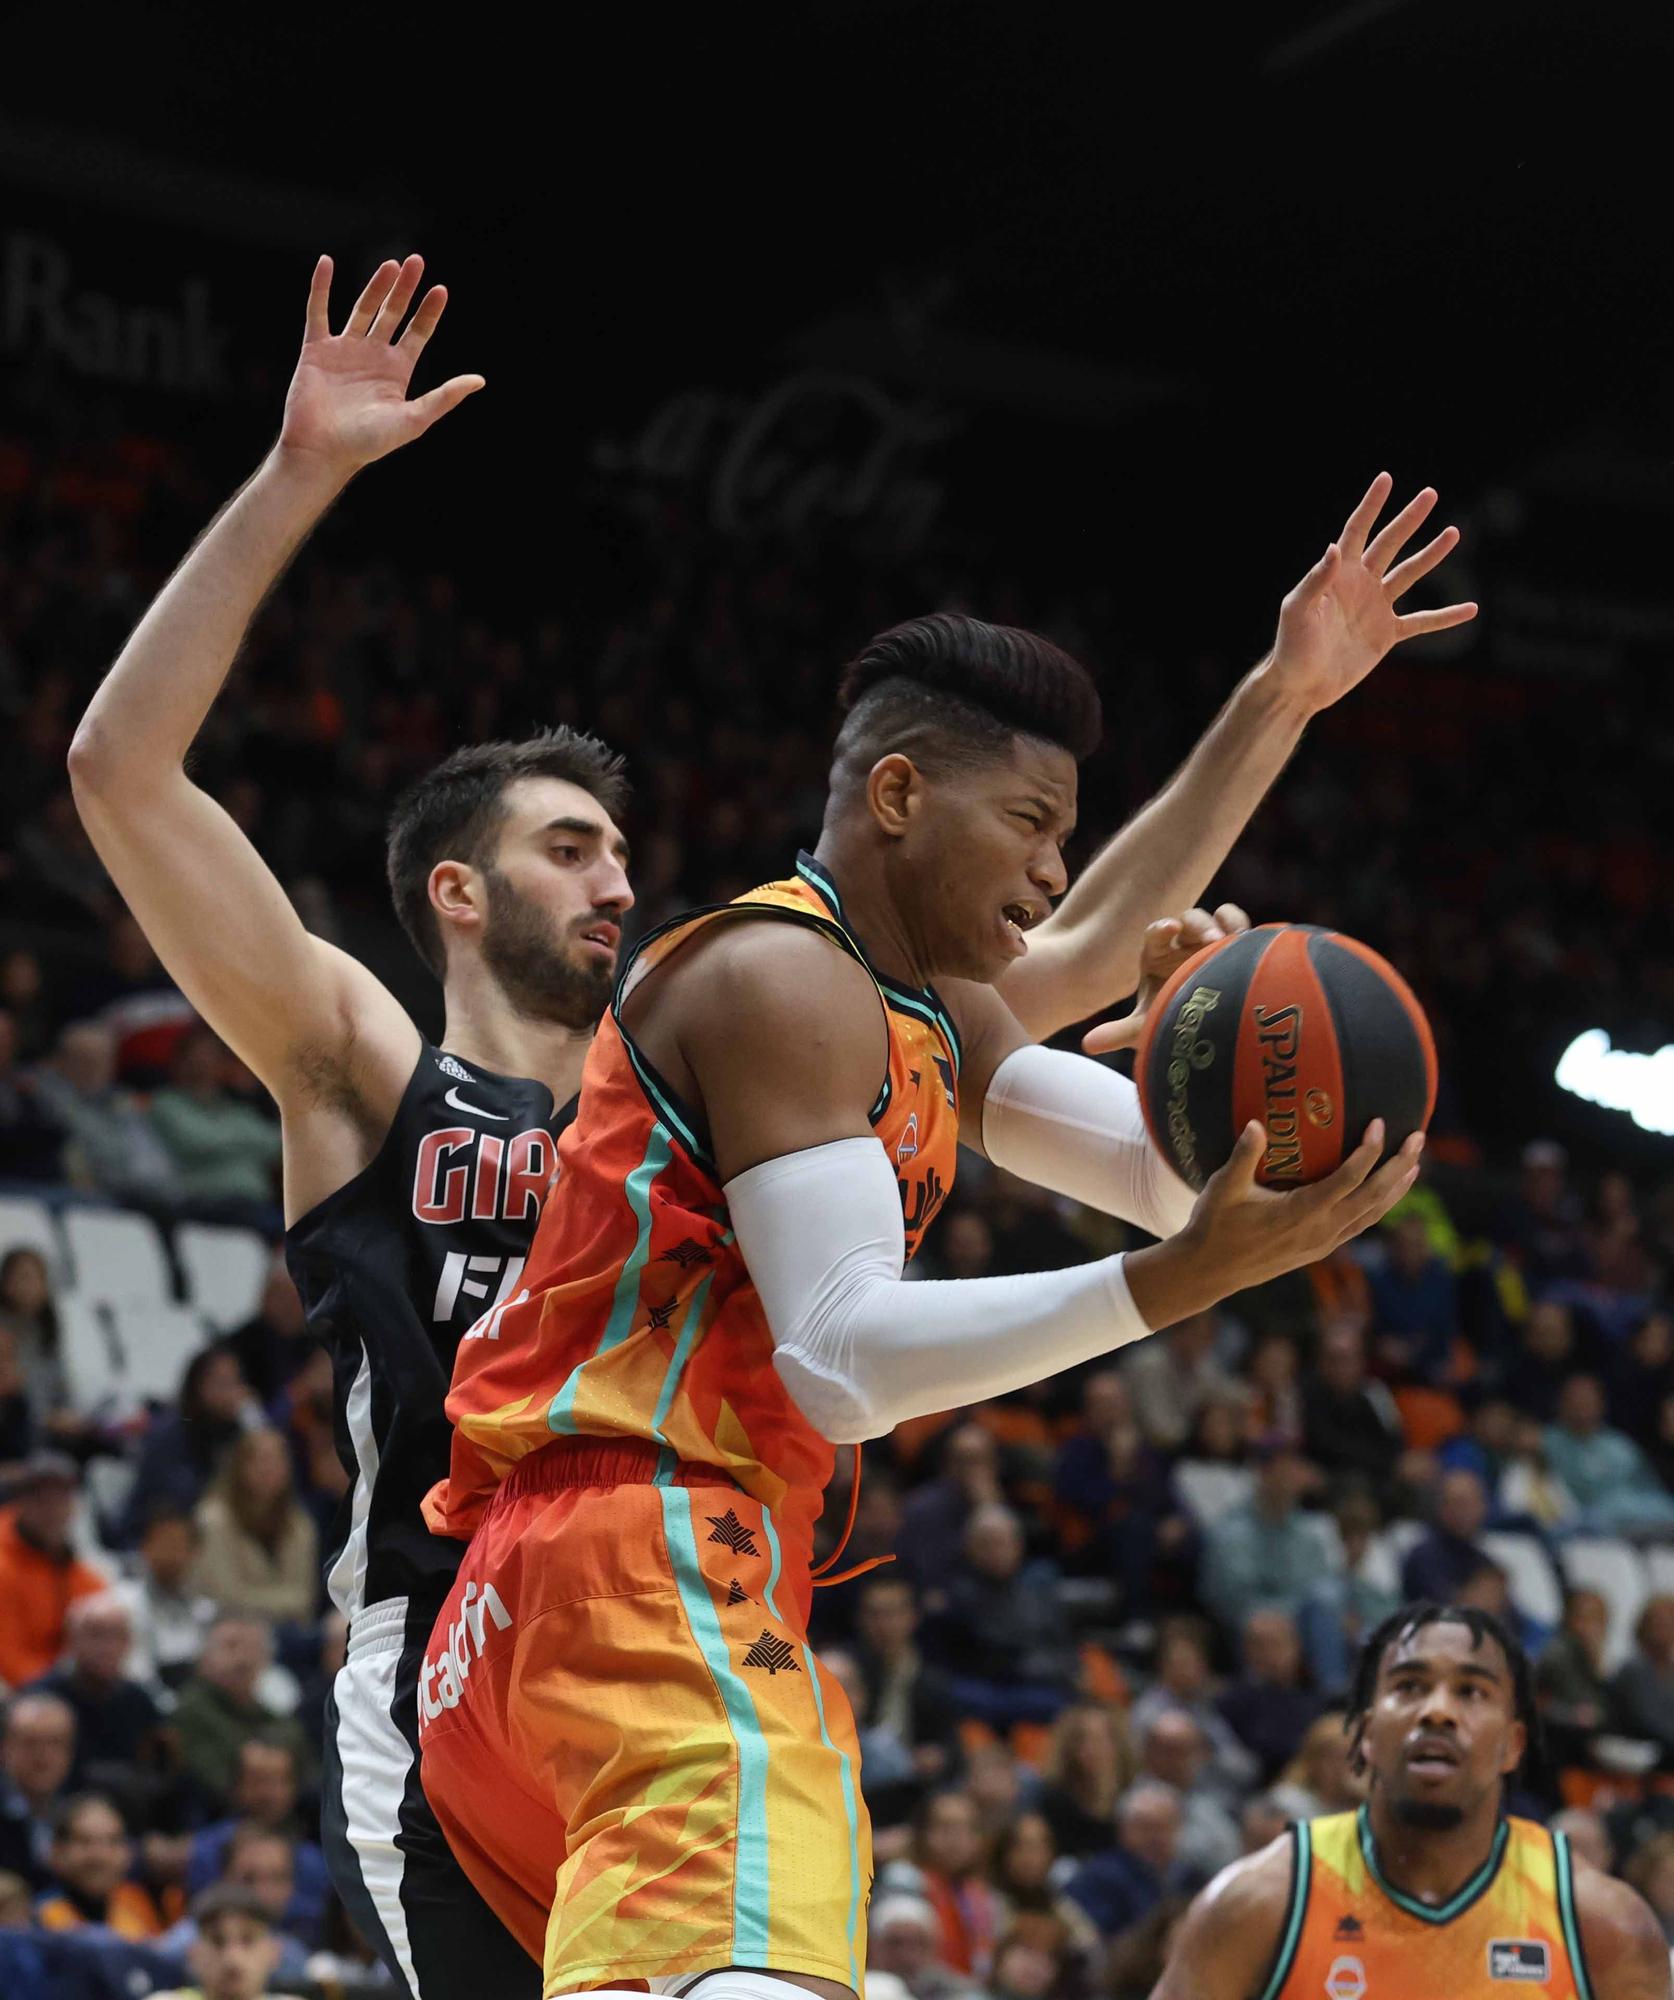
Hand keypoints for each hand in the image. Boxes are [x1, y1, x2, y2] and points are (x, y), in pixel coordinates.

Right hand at [276, 255, 483, 481]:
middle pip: (392, 314)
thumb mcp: (414, 420)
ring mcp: (344, 350)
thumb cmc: (368, 443)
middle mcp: (372, 356)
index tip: (440, 290)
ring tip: (391, 264)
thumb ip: (444, 397)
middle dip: (405, 289)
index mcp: (397, 371)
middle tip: (416, 261)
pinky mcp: (316, 349)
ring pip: (363, 309)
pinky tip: (327, 263)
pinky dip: (321, 287)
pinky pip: (318, 311)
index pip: (417, 333)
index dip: (429, 312)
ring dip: (376, 286)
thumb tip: (479, 380)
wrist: (323, 451)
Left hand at [1082, 903, 1249, 1055]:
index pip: (1157, 934)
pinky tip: (1250, 940)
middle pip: (1189, 920)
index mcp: (1157, 955)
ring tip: (1235, 939)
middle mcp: (1183, 943)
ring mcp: (1210, 941)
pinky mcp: (1235, 945)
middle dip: (1199, 925)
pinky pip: (1236, 923)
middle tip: (1212, 940)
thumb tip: (1088, 1045)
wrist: (1204, 1032)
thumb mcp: (1146, 1029)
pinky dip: (1240, 925)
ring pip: (1216, 917)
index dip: (1162, 929)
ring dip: (1225, 923)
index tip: (1170, 931)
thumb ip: (1119, 1032)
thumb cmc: (1170, 1024)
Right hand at [1127, 1118, 1423, 1329]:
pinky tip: (1384, 1194)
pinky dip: (1379, 1206)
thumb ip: (1244, 1155)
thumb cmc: (1214, 1226)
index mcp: (1303, 1212)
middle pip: (1374, 1196)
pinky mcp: (1320, 1248)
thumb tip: (1257, 1123)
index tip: (1380, 1123)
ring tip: (1414, 1164)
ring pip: (1373, 1214)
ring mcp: (1323, 1242)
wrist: (1210, 1271)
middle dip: (1399, 1167)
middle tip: (1418, 1138)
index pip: (1349, 1179)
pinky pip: (1361, 1224)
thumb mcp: (1224, 1187)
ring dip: (1396, 1188)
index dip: (1369, 1152)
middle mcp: (1321, 1230)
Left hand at [1262, 472, 1477, 715]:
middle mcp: (1360, 585)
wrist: (1301, 686)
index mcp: (1337, 574)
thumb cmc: (1291, 648)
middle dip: (1409, 519)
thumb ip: (1316, 580)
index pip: (1357, 531)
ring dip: (1431, 555)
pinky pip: (1422, 622)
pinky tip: (1471, 609)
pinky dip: (1445, 617)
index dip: (1371, 506)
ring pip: (1409, 574)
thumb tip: (1333, 547)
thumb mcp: (1297, 611)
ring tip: (1453, 533)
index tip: (1385, 478)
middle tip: (1429, 493)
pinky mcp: (1386, 635)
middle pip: (1389, 544)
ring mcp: (1376, 608)